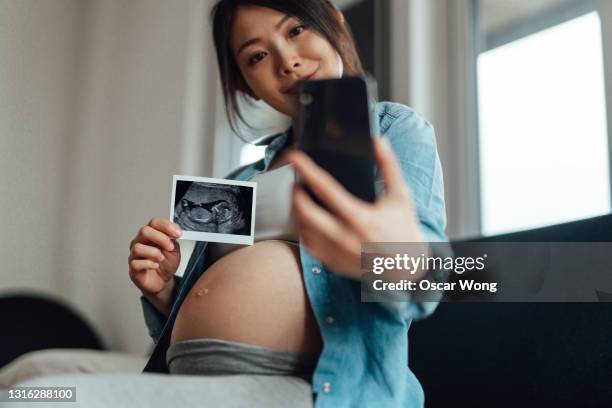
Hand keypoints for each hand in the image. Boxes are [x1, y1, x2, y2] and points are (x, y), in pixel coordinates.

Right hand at [128, 218, 181, 296]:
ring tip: (161, 258)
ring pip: (138, 247)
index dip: (166, 226)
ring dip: (154, 253)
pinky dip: (149, 264)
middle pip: (144, 231)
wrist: (163, 281)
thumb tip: (174, 232)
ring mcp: (135, 254)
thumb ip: (173, 240)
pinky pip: (136, 263)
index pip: (154, 223)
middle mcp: (140, 242)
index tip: (178, 233)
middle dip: (161, 238)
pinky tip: (155, 265)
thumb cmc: (166, 263)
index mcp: (151, 234)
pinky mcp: (133, 267)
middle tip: (170, 247)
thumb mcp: (174, 250)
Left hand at [287, 137, 424, 279]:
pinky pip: (309, 246)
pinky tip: (309, 221)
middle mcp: (345, 237)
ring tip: (301, 199)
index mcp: (360, 217)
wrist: (408, 267)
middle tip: (297, 182)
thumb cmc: (404, 230)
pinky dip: (305, 231)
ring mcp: (337, 252)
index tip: (295, 157)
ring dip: (298, 211)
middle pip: (306, 211)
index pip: (326, 189)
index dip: (307, 170)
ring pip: (304, 229)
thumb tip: (380, 142)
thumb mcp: (401, 195)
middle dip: (296, 193)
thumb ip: (389, 166)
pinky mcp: (333, 263)